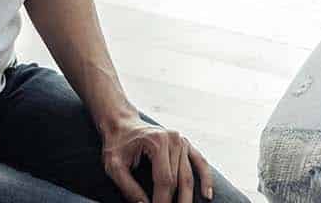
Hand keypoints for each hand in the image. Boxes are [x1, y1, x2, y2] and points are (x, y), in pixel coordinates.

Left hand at [98, 113, 214, 202]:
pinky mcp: (186, 144)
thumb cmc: (117, 145)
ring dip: (189, 197)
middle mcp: (174, 140)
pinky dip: (205, 179)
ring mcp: (182, 141)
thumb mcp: (114, 167)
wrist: (122, 124)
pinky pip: (200, 163)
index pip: (164, 180)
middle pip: (179, 179)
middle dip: (177, 202)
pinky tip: (207, 195)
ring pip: (189, 175)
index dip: (162, 201)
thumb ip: (129, 188)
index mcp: (158, 142)